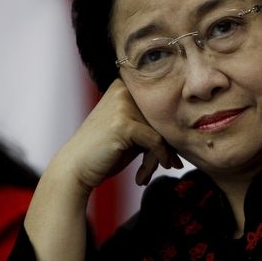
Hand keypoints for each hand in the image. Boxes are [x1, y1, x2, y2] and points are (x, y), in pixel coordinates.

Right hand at [52, 78, 181, 191]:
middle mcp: (123, 90)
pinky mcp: (124, 123)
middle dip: (166, 146)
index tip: (172, 155)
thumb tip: (186, 129)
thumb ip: (154, 124)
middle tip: (170, 165)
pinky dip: (158, 158)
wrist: (75, 169)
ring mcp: (123, 105)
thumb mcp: (133, 133)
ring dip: (159, 156)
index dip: (168, 131)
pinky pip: (155, 141)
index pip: (159, 106)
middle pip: (162, 118)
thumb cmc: (105, 153)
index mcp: (124, 86)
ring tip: (150, 173)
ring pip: (160, 130)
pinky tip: (147, 174)